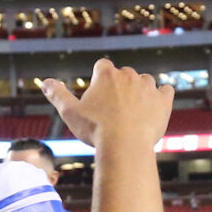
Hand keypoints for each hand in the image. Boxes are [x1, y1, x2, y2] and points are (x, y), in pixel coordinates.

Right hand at [41, 59, 173, 149]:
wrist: (125, 146)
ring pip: (145, 81)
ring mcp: (148, 86)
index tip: (98, 94)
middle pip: (124, 74)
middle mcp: (129, 75)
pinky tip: (157, 104)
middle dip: (119, 87)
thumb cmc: (95, 130)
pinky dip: (162, 96)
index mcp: (106, 74)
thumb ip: (57, 95)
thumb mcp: (70, 113)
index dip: (99, 79)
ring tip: (133, 111)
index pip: (102, 66)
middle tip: (113, 109)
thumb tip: (45, 82)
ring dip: (140, 91)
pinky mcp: (164, 101)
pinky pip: (167, 91)